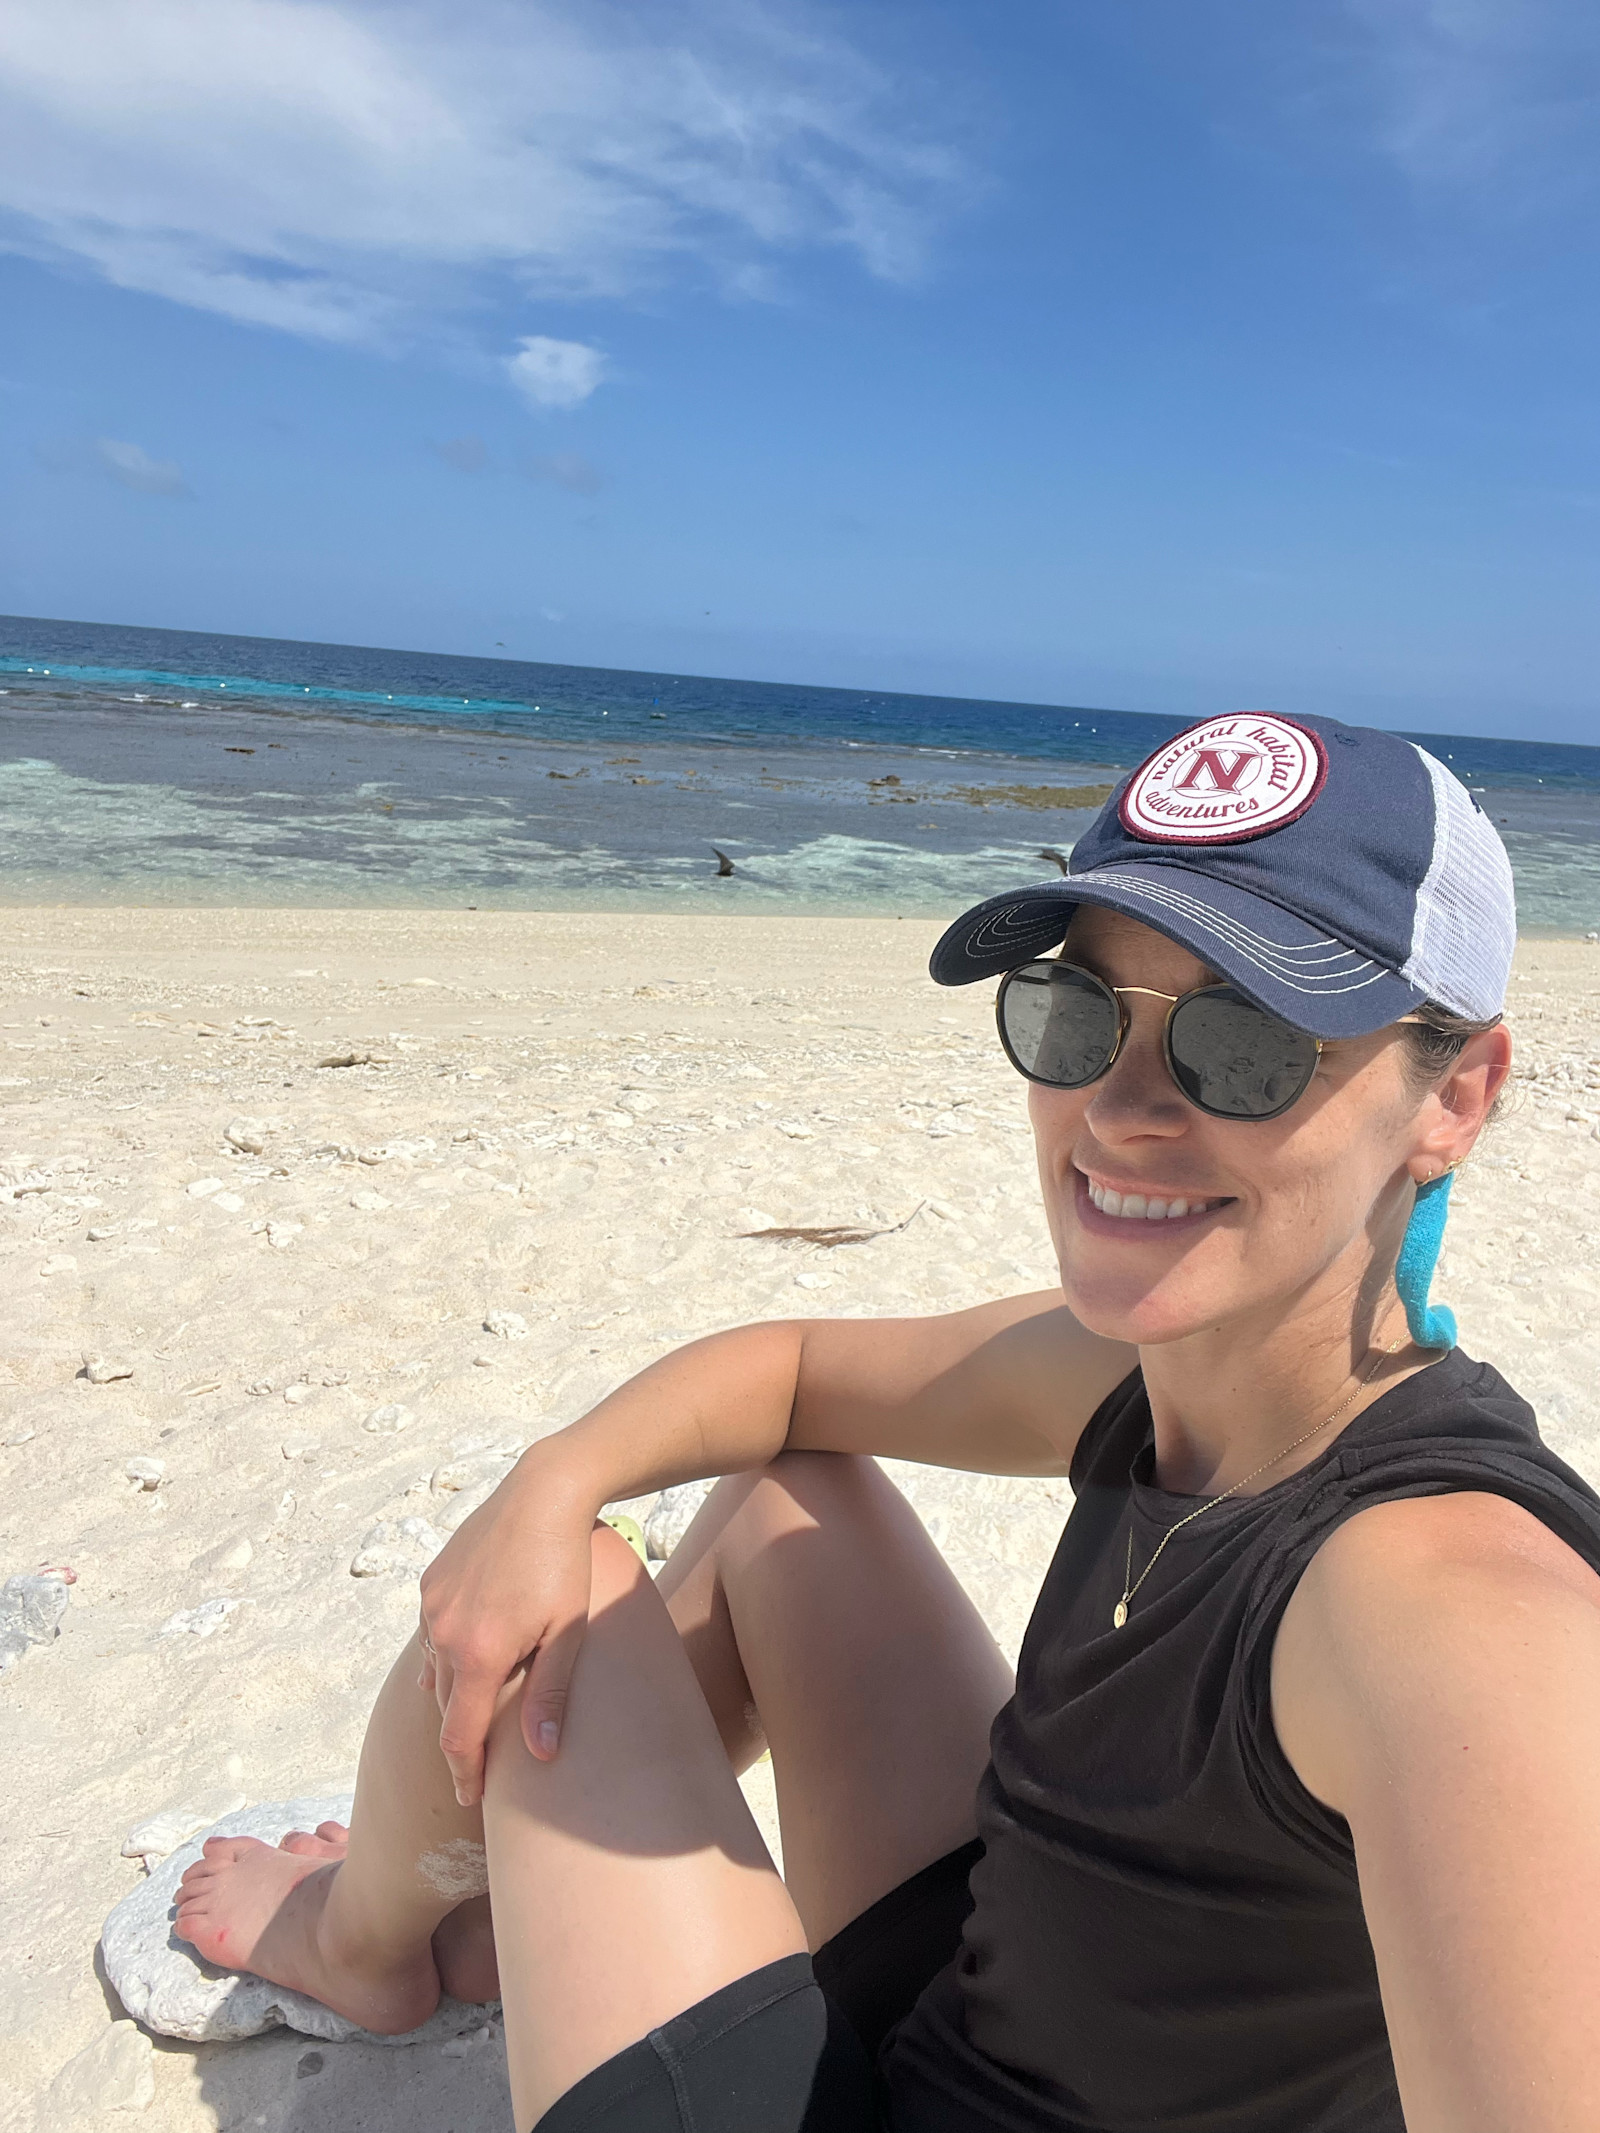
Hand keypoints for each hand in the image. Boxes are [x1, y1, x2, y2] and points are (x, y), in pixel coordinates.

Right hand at [417, 1465, 597, 1805]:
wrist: (544, 1492)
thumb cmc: (565, 1562)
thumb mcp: (567, 1632)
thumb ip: (550, 1694)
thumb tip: (541, 1755)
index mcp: (479, 1654)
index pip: (460, 1735)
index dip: (465, 1772)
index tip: (471, 1797)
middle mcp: (445, 1633)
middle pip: (446, 1706)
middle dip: (461, 1737)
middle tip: (479, 1764)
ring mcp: (433, 1605)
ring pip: (436, 1668)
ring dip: (453, 1694)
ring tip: (473, 1712)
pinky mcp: (433, 1581)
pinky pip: (432, 1633)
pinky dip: (446, 1654)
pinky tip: (462, 1659)